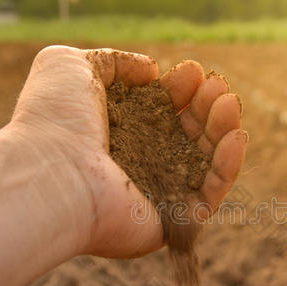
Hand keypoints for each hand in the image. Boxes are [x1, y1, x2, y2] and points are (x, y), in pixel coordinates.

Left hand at [11, 46, 246, 257]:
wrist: (51, 172)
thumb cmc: (55, 121)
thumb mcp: (71, 66)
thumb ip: (114, 62)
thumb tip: (150, 70)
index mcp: (117, 135)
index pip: (161, 112)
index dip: (180, 90)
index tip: (191, 71)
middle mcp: (139, 165)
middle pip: (187, 135)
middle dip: (205, 106)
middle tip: (218, 85)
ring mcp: (158, 195)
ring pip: (205, 162)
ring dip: (222, 129)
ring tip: (228, 103)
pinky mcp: (174, 222)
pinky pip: (212, 194)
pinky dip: (229, 166)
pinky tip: (236, 136)